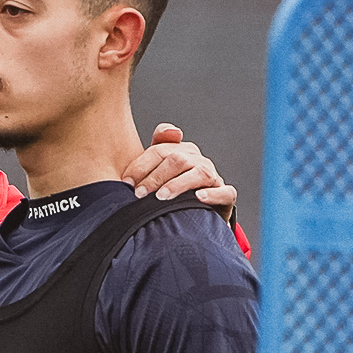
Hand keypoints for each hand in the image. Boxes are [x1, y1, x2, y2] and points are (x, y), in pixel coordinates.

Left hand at [123, 123, 237, 219]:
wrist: (196, 219)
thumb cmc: (170, 196)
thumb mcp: (155, 178)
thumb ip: (148, 157)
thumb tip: (163, 133)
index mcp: (181, 152)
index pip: (159, 150)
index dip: (141, 165)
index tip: (126, 182)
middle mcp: (198, 161)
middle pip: (177, 159)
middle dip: (155, 176)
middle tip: (139, 194)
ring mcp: (213, 178)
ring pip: (199, 172)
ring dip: (178, 184)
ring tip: (162, 197)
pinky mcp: (226, 196)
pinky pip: (225, 192)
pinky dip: (213, 194)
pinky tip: (198, 197)